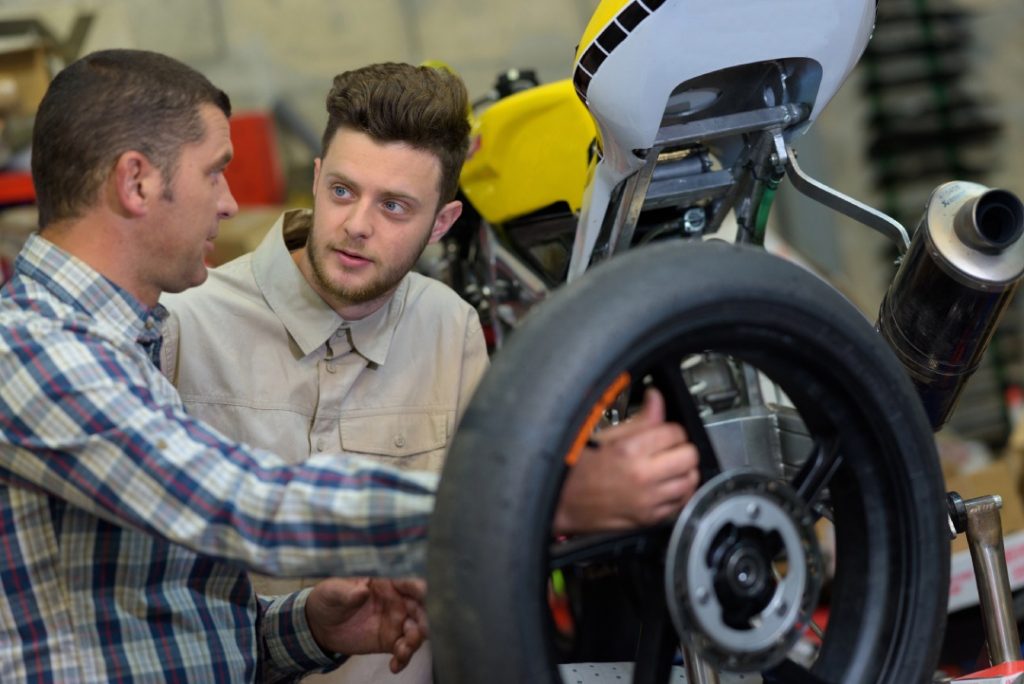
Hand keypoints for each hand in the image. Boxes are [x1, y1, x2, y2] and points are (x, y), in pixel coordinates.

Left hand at [305, 577, 427, 672]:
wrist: (321, 624)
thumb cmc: (330, 597)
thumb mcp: (333, 591)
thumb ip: (347, 592)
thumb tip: (361, 590)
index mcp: (387, 582)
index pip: (408, 581)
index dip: (418, 586)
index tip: (422, 593)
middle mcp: (398, 601)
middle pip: (420, 608)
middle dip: (424, 619)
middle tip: (418, 630)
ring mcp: (396, 622)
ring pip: (416, 630)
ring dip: (415, 641)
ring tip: (402, 651)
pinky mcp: (390, 641)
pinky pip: (404, 651)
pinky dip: (403, 659)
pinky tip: (394, 666)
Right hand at [553, 387, 699, 534]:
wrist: (562, 502)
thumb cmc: (577, 469)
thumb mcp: (605, 436)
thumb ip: (639, 420)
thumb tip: (656, 399)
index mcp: (630, 451)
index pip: (674, 432)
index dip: (670, 429)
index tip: (663, 431)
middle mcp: (642, 477)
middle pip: (689, 456)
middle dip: (681, 447)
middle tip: (669, 447)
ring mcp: (648, 501)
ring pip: (690, 480)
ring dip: (683, 470)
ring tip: (670, 466)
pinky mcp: (649, 518)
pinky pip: (681, 502)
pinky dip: (679, 492)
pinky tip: (667, 485)